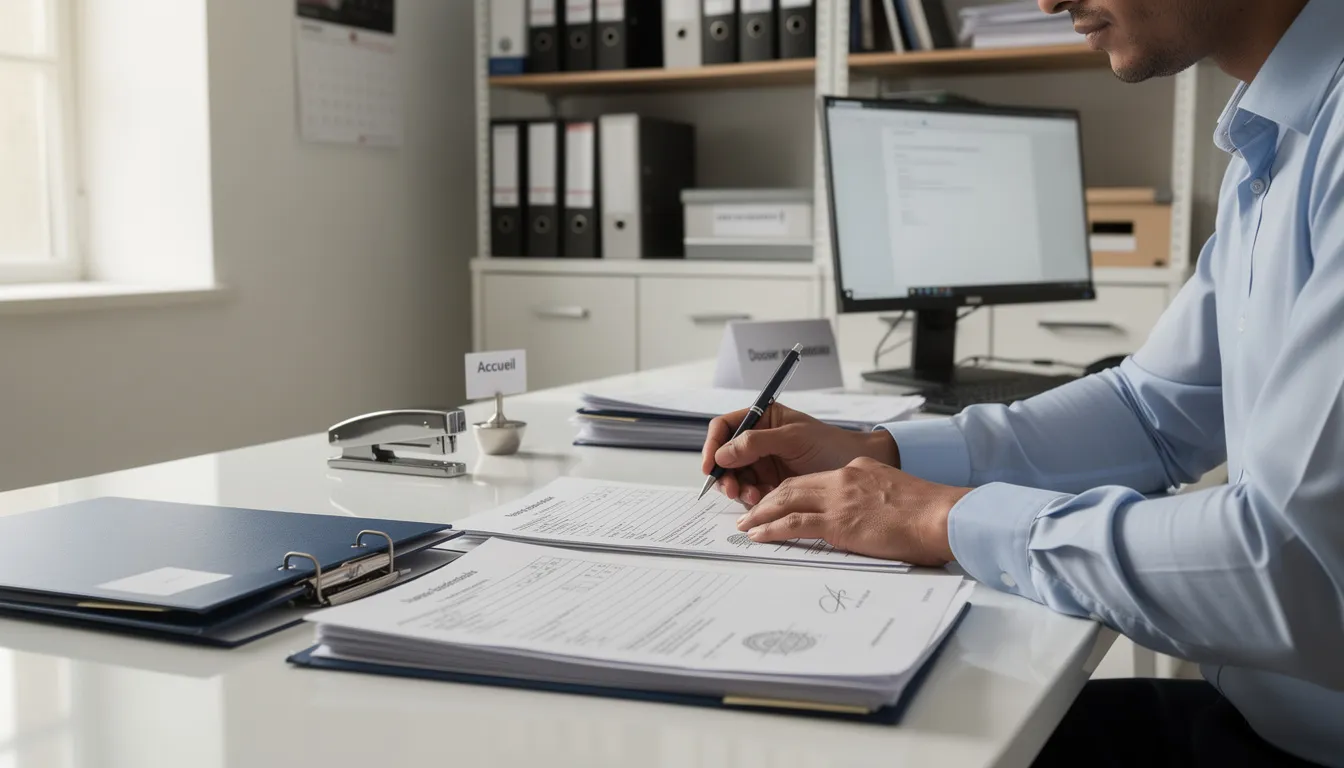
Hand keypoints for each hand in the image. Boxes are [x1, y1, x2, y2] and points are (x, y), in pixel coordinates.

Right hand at [701, 404, 898, 506]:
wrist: (854, 470)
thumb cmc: (830, 444)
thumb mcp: (793, 438)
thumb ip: (756, 442)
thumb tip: (723, 453)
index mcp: (761, 419)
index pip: (725, 427)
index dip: (713, 444)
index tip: (711, 464)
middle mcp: (757, 440)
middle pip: (724, 456)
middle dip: (724, 473)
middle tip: (731, 489)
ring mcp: (762, 463)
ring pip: (735, 477)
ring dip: (738, 488)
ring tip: (752, 496)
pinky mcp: (770, 484)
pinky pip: (749, 492)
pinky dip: (751, 499)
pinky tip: (762, 500)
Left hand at [733, 457, 970, 565]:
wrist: (941, 515)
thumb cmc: (930, 513)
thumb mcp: (897, 494)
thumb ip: (875, 498)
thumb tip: (869, 516)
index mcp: (858, 471)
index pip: (815, 479)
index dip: (790, 490)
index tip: (777, 500)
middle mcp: (843, 479)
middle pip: (793, 485)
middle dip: (768, 499)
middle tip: (750, 512)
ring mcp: (839, 500)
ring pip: (786, 501)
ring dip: (761, 514)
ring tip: (745, 526)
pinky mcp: (838, 522)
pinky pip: (794, 523)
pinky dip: (771, 528)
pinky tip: (758, 535)